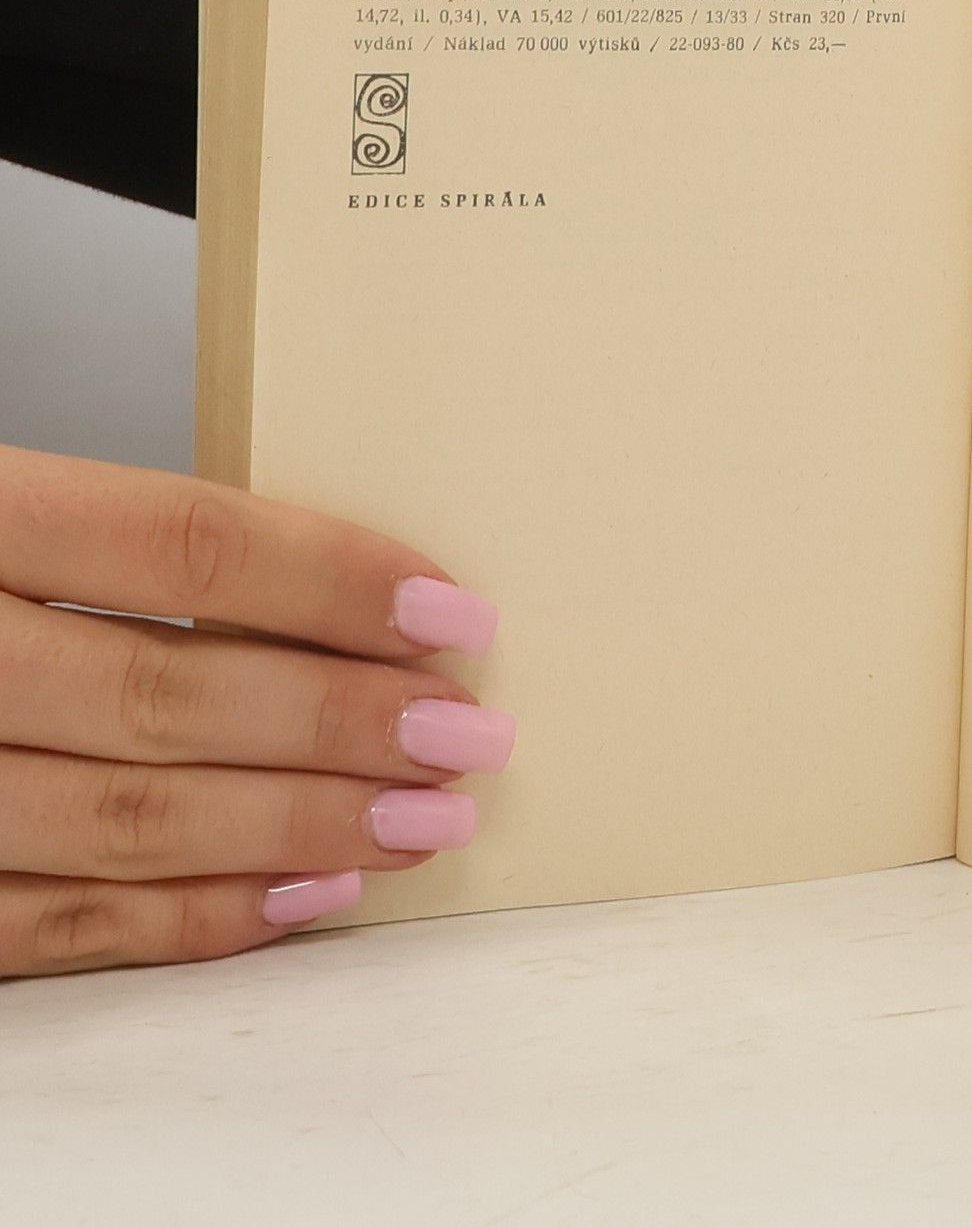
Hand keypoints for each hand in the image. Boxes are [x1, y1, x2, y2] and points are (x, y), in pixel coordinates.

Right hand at [0, 447, 510, 975]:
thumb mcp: (1, 506)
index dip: (330, 583)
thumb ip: (121, 542)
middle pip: (165, 696)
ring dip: (297, 829)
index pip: (179, 547)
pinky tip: (307, 897)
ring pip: (121, 820)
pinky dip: (193, 918)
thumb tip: (339, 595)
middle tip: (467, 736)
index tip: (453, 615)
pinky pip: (54, 924)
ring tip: (423, 823)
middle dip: (342, 724)